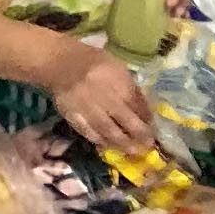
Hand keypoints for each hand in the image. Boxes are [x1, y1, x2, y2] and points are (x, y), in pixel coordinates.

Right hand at [43, 40, 157, 152]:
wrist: (62, 63)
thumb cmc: (95, 63)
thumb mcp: (118, 68)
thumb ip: (131, 88)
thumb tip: (144, 111)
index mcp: (116, 80)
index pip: (135, 103)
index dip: (146, 118)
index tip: (153, 128)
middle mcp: (103, 95)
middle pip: (124, 119)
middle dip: (138, 134)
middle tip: (148, 145)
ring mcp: (87, 107)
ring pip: (107, 130)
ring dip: (122, 143)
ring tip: (132, 151)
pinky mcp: (73, 115)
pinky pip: (89, 132)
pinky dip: (101, 141)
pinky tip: (109, 146)